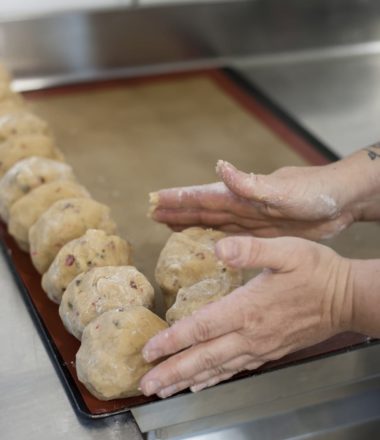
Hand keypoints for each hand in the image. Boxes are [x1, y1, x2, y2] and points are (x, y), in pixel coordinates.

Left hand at [140, 235, 352, 397]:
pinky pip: (236, 369)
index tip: (149, 351)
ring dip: (187, 379)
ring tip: (164, 390)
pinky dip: (214, 379)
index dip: (173, 340)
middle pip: (203, 357)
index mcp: (248, 308)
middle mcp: (250, 334)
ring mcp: (260, 347)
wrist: (346, 298)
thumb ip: (251, 250)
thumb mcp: (286, 250)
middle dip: (172, 372)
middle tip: (146, 384)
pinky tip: (201, 383)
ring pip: (217, 368)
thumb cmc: (316, 271)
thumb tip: (219, 247)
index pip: (201, 328)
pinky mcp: (269, 351)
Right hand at [150, 160, 356, 239]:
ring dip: (190, 223)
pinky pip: (231, 235)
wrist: (341, 203)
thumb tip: (220, 167)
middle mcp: (242, 206)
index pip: (202, 196)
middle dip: (176, 211)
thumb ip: (251, 184)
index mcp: (243, 195)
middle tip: (152, 212)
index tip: (154, 199)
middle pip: (202, 210)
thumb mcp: (283, 190)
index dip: (178, 199)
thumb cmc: (316, 192)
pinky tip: (206, 239)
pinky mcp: (263, 233)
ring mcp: (251, 220)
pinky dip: (214, 236)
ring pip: (213, 222)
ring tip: (169, 225)